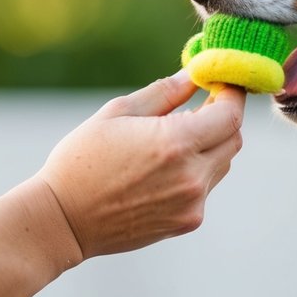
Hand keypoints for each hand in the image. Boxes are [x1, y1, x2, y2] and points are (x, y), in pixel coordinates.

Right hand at [36, 71, 246, 260]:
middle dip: (223, 119)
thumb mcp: (118, 113)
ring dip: (210, 146)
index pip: (231, 115)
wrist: (63, 220)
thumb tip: (194, 75)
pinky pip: (206, 187)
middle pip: (233, 139)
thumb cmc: (82, 159)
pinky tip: (163, 168)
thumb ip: (164, 92)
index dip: (232, 96)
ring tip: (173, 138)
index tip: (221, 84)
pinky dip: (196, 171)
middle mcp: (192, 176)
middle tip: (202, 105)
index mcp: (176, 143)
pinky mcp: (187, 221)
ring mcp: (192, 203)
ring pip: (222, 164)